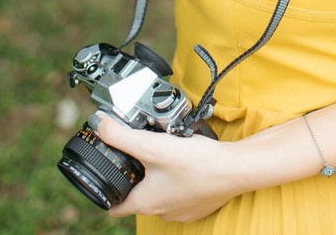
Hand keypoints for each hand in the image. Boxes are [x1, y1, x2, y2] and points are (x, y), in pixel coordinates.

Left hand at [93, 114, 241, 221]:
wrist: (236, 169)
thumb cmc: (196, 162)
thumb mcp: (152, 145)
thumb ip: (121, 135)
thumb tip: (99, 124)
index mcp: (145, 202)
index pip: (114, 207)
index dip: (106, 192)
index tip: (104, 176)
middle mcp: (161, 210)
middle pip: (138, 196)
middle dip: (135, 175)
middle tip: (136, 153)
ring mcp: (181, 209)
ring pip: (161, 192)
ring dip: (158, 175)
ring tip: (161, 151)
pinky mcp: (198, 203)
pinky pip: (181, 191)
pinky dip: (178, 177)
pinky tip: (185, 160)